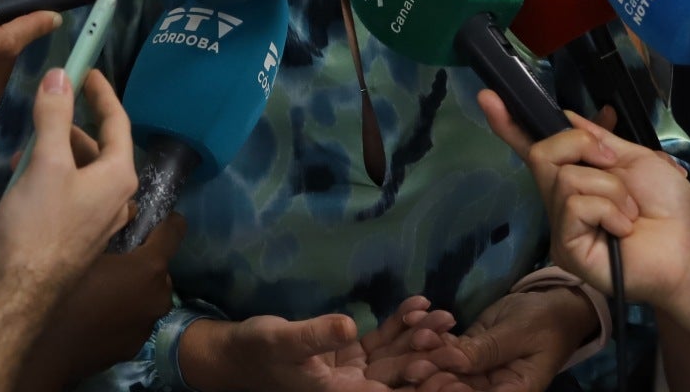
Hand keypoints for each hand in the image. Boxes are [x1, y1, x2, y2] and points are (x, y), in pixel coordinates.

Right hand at [0, 68, 138, 294]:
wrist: (21, 293)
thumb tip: (61, 76)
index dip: (102, 93)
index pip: (117, 122)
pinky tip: (25, 178)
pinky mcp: (81, 237)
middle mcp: (119, 198)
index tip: (88, 70)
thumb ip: (55, 116)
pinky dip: (54, 176)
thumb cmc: (38, 224)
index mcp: (119, 176)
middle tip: (49, 105)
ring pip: (83, 172)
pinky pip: (73, 193)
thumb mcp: (45, 163)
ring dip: (58, 152)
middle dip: (72, 125)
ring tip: (25, 147)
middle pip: (100, 147)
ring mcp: (101, 221)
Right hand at [11, 213, 184, 391]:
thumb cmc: (63, 294)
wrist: (45, 351)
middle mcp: (159, 296)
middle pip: (160, 266)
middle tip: (113, 259)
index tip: (148, 220)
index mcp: (149, 268)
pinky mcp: (136, 345)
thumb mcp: (84, 250)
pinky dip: (125, 312)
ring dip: (135, 288)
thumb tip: (128, 211)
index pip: (175, 230)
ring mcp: (148, 324)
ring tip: (103, 289)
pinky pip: (136, 318)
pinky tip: (98, 314)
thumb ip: (111, 228)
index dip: (165, 220)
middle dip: (142, 260)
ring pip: (149, 294)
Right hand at [186, 300, 462, 391]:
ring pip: (393, 355)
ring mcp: (351, 370)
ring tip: (444, 316)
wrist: (235, 353)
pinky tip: (418, 305)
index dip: (414, 379)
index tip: (442, 364)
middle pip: (397, 373)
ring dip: (418, 336)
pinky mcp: (348, 354)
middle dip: (427, 354)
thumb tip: (349, 327)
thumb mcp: (284, 340)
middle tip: (453, 333)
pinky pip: (380, 340)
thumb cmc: (257, 350)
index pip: (384, 390)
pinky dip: (398, 324)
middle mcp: (350, 387)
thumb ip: (317, 335)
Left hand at [411, 288, 595, 391]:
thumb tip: (454, 361)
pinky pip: (447, 346)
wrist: (554, 304)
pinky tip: (413, 321)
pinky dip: (431, 335)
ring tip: (416, 336)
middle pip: (460, 387)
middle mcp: (493, 386)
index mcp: (513, 391)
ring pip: (448, 367)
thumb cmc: (545, 321)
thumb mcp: (519, 333)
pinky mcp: (469, 350)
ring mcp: (479, 369)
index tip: (440, 382)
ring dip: (429, 353)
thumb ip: (487, 350)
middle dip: (435, 375)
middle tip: (416, 362)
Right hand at [474, 91, 689, 309]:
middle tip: (613, 162)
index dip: (509, 125)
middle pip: (543, 152)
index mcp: (577, 176)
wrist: (689, 249)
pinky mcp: (567, 248)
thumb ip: (597, 139)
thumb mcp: (635, 159)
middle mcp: (562, 200)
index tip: (487, 97)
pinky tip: (623, 228)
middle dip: (580, 145)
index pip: (534, 148)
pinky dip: (608, 208)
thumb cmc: (670, 207)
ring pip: (565, 178)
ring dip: (610, 187)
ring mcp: (562, 226)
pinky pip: (575, 206)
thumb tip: (565, 115)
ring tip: (630, 211)